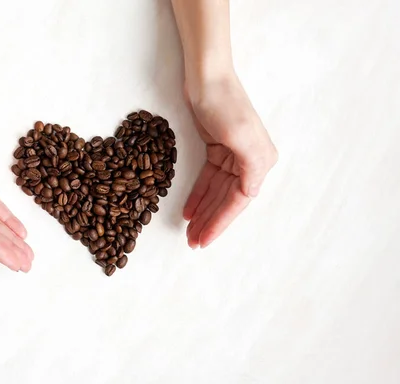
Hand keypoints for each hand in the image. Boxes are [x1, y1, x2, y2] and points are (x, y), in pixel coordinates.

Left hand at [183, 73, 277, 248]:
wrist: (207, 77)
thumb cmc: (224, 104)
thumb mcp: (240, 136)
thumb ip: (249, 167)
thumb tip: (250, 194)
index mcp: (259, 161)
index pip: (238, 201)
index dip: (221, 222)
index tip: (204, 239)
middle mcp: (250, 161)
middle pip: (227, 200)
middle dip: (210, 221)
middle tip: (192, 242)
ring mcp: (233, 155)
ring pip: (216, 192)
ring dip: (203, 212)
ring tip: (189, 232)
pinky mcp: (217, 150)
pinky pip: (208, 179)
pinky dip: (198, 194)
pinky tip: (188, 210)